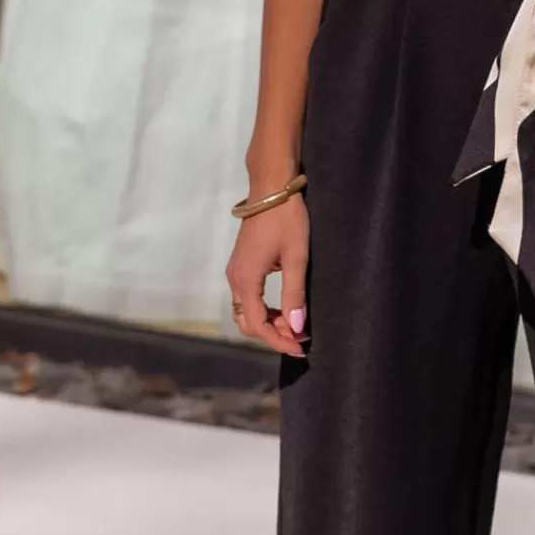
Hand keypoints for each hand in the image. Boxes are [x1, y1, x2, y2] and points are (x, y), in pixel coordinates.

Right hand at [226, 194, 309, 357]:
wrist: (271, 188)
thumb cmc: (286, 219)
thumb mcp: (296, 258)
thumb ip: (295, 294)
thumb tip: (296, 327)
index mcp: (246, 280)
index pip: (257, 325)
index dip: (278, 340)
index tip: (300, 346)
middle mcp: (234, 279)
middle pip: (247, 322)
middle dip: (273, 334)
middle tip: (300, 336)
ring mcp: (236, 271)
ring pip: (246, 311)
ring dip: (269, 321)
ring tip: (296, 322)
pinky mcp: (241, 265)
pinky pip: (248, 298)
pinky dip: (265, 308)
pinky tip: (286, 306)